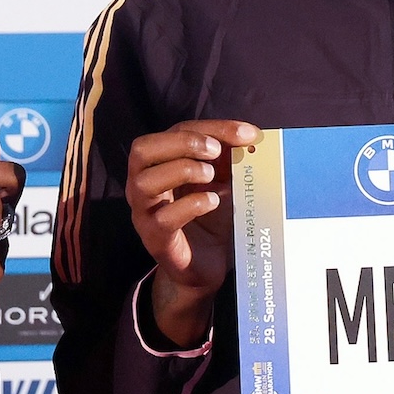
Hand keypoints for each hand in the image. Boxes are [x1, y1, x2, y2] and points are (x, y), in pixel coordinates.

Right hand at [126, 120, 258, 346]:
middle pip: (143, 149)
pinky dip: (192, 204)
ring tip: (212, 176)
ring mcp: (144, 213)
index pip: (175, 131)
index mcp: (158, 164)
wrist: (204, 266)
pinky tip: (213, 201)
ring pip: (146, 182)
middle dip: (183, 142)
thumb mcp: (221, 182)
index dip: (211, 127)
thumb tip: (251, 137)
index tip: (246, 133)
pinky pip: (164, 218)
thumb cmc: (210, 218)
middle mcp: (142, 185)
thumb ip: (228, 159)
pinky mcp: (155, 239)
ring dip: (183, 170)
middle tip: (217, 151)